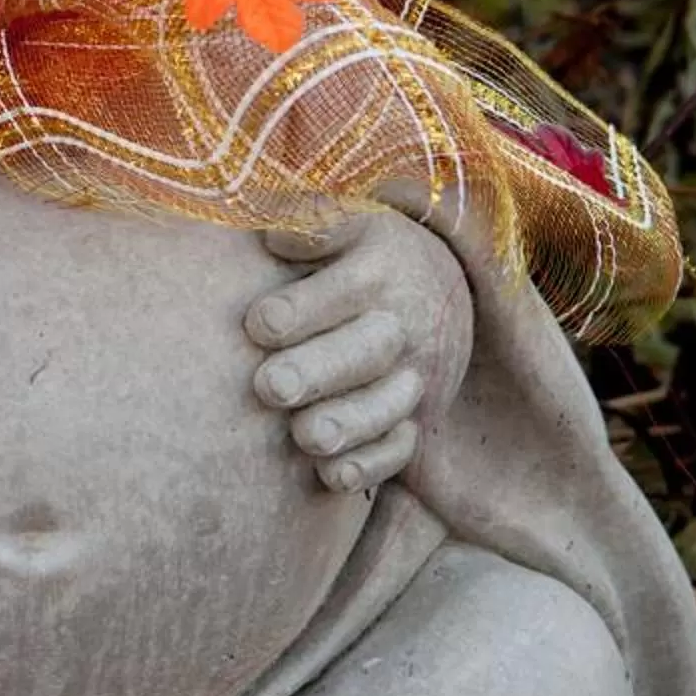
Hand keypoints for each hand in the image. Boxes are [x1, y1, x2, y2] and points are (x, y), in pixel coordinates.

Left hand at [243, 209, 473, 493]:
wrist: (436, 285)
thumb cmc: (357, 252)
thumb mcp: (344, 220)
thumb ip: (307, 220)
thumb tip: (272, 233)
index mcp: (378, 267)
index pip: (343, 287)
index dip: (302, 308)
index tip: (258, 324)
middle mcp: (401, 323)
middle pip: (364, 351)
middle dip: (316, 371)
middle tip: (269, 386)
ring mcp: (414, 374)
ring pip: (386, 406)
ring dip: (345, 423)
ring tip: (304, 436)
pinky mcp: (416, 417)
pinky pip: (400, 448)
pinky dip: (369, 464)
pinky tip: (330, 475)